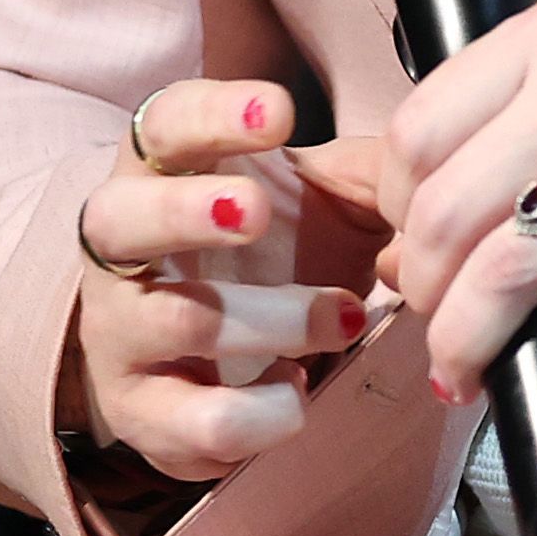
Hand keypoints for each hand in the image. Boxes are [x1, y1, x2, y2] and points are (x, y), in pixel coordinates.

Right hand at [67, 83, 389, 483]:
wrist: (205, 356)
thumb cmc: (271, 250)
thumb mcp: (318, 196)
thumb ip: (364, 174)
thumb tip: (418, 172)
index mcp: (161, 173)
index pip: (164, 124)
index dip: (212, 114)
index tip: (278, 113)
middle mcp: (119, 251)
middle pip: (118, 218)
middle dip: (185, 211)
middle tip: (254, 210)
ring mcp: (119, 335)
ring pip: (172, 322)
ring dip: (268, 322)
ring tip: (341, 319)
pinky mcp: (141, 415)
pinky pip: (196, 421)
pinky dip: (259, 411)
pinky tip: (296, 385)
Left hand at [377, 3, 536, 404]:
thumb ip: (530, 125)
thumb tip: (428, 237)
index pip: (415, 127)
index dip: (396, 205)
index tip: (414, 244)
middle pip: (432, 208)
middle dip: (421, 288)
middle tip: (439, 321)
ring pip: (488, 272)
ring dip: (464, 341)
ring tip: (469, 369)